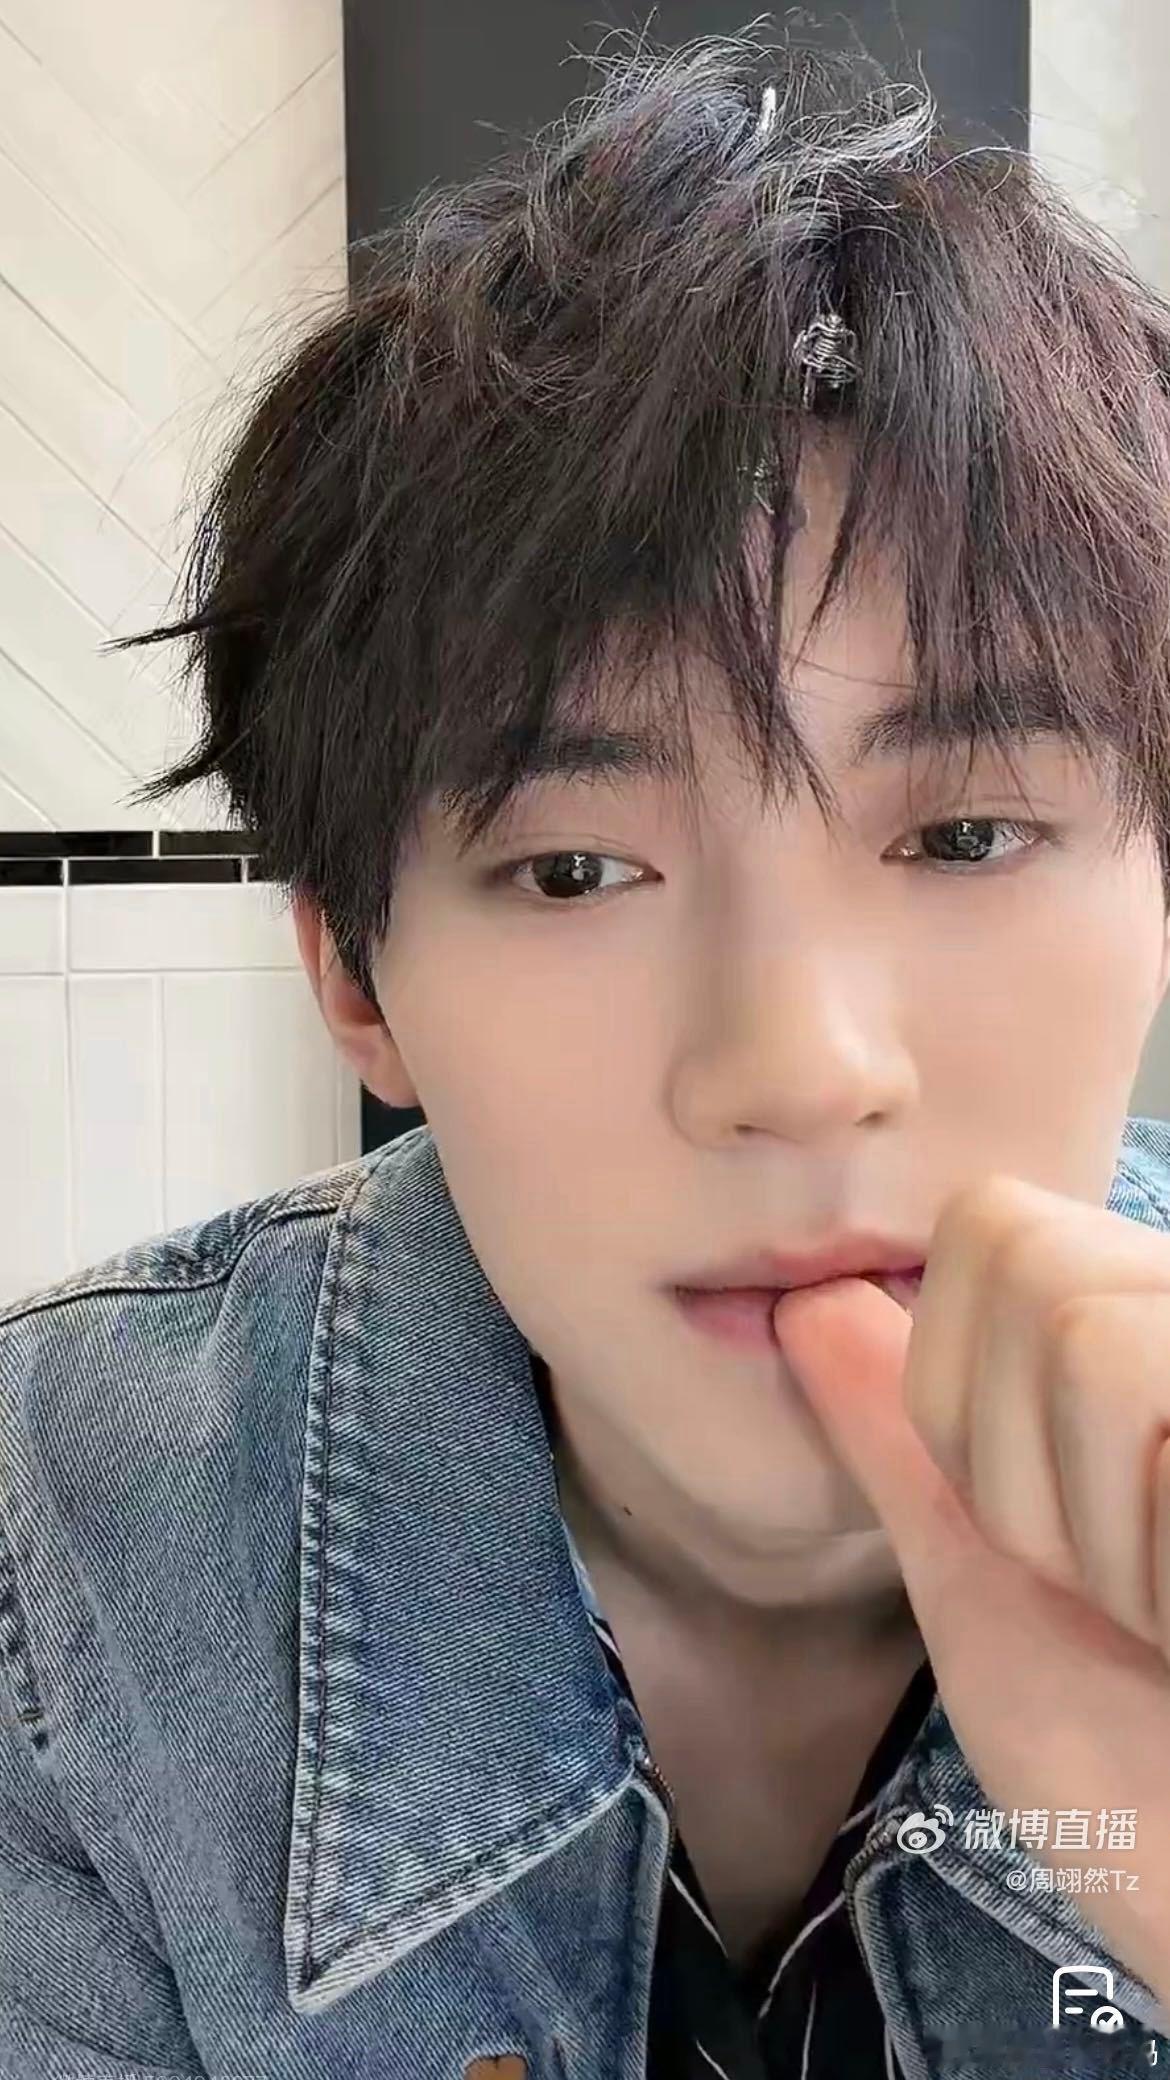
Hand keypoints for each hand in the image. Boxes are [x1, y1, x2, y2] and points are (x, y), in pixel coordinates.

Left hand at [771, 1174, 1169, 2014]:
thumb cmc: (1140, 1769)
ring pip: (1072, 1323)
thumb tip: (810, 1303)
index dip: (966, 1397)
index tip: (1048, 1537)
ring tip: (1167, 1610)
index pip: (990, 1227)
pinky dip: (1134, 1537)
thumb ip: (906, 1438)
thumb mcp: (991, 1585)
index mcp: (1155, 1334)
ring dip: (1085, 1518)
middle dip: (1018, 1461)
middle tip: (1118, 1586)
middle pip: (1021, 1255)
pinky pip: (1123, 1372)